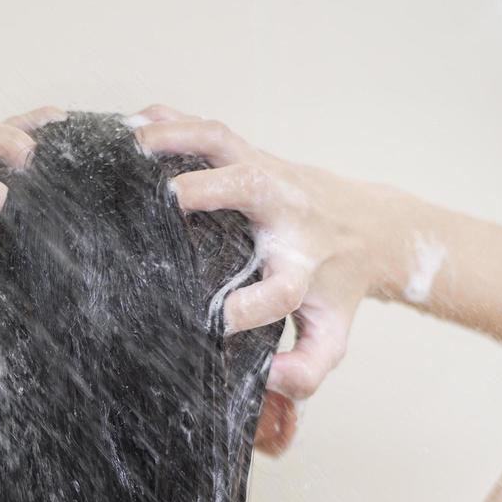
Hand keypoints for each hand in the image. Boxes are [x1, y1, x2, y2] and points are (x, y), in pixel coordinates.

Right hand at [132, 105, 397, 401]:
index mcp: (302, 265)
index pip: (282, 289)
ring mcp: (268, 175)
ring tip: (131, 147)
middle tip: (162, 201)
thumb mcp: (330, 336)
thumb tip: (268, 381)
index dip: (251, 306)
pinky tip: (133, 124)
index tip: (219, 320)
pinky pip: (208, 130)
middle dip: (208, 191)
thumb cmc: (337, 286)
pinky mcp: (253, 153)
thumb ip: (306, 370)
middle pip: (253, 189)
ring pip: (225, 144)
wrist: (369, 227)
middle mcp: (287, 214)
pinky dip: (170, 120)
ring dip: (178, 139)